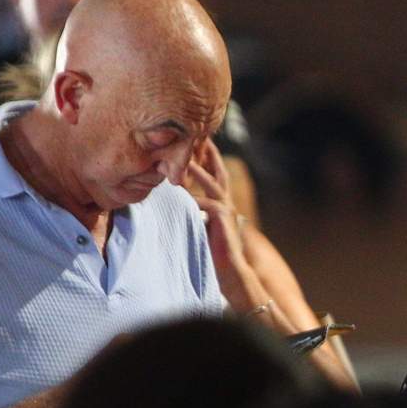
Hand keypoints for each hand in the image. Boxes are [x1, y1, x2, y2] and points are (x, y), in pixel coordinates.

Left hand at [185, 146, 258, 310]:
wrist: (230, 270)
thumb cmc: (214, 251)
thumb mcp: (202, 226)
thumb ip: (194, 211)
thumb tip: (176, 201)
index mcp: (221, 202)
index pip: (215, 174)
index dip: (208, 157)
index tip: (198, 141)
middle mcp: (226, 202)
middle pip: (218, 171)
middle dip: (209, 154)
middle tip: (199, 137)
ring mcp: (226, 210)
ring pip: (212, 183)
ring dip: (199, 170)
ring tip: (186, 159)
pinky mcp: (223, 219)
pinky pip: (206, 203)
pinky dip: (194, 197)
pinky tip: (182, 191)